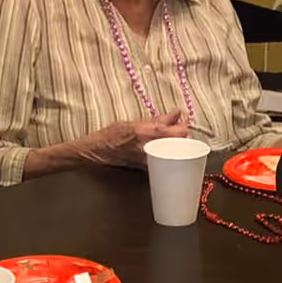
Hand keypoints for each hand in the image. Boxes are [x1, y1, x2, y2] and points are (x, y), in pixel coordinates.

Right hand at [75, 114, 190, 167]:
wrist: (97, 152)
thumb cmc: (112, 134)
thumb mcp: (134, 122)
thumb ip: (158, 119)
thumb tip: (177, 113)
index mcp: (146, 132)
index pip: (179, 132)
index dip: (184, 127)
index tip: (183, 123)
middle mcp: (150, 148)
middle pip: (181, 144)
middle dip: (182, 138)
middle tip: (178, 134)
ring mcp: (149, 160)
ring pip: (175, 154)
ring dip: (177, 148)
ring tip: (171, 143)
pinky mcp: (148, 169)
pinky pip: (165, 162)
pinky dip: (169, 157)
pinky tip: (164, 152)